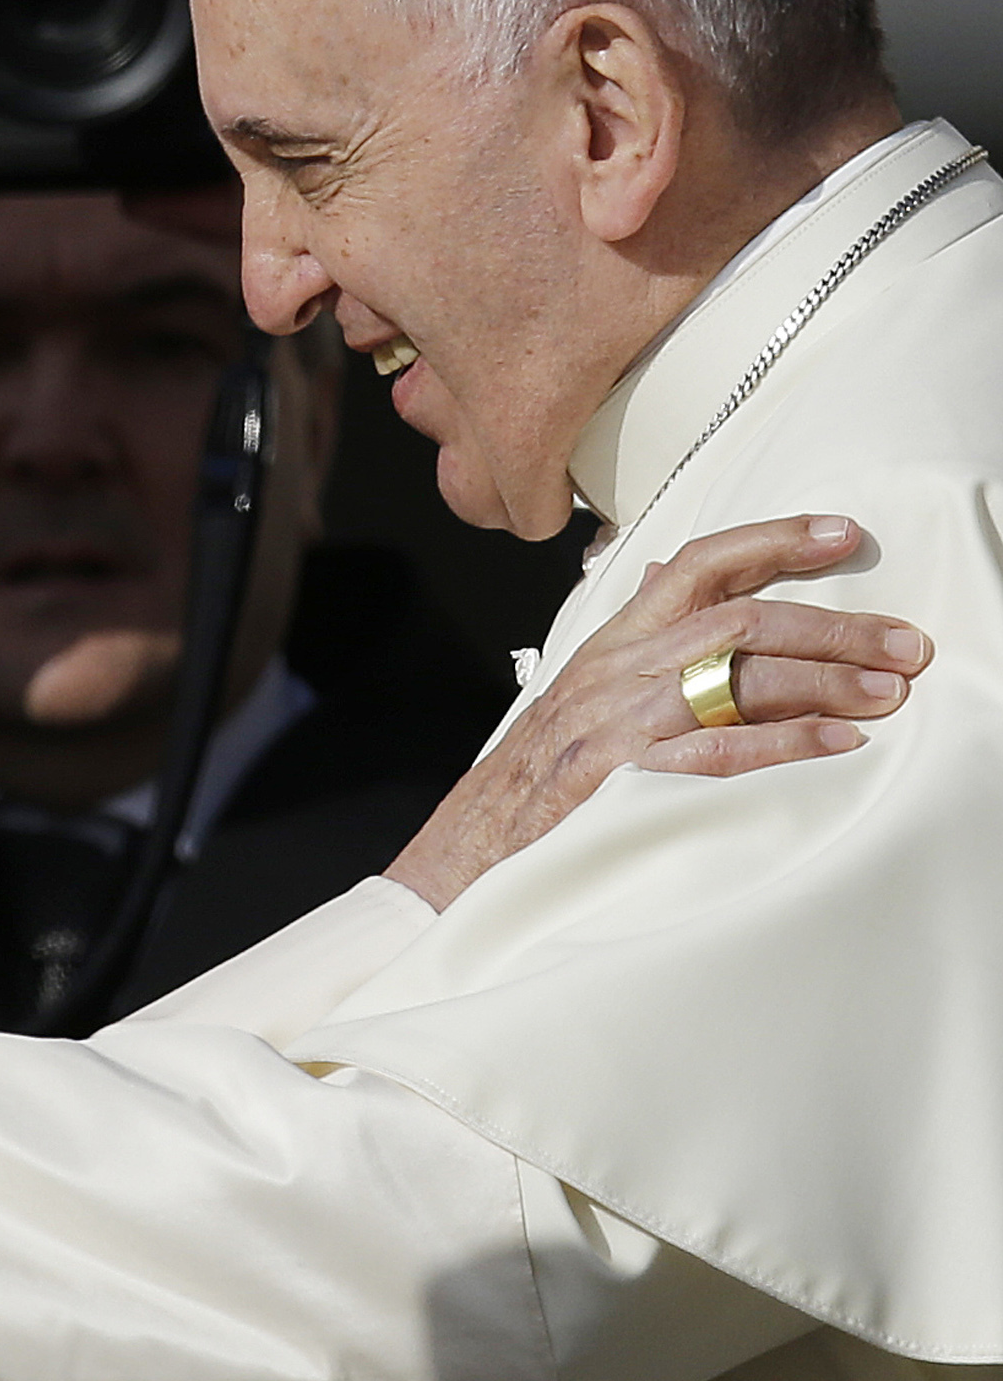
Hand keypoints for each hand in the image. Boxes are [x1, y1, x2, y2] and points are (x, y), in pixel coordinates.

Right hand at [388, 516, 932, 910]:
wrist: (474, 846)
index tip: (843, 535)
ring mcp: (620, 721)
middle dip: (834, 626)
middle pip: (739, 619)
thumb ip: (635, 633)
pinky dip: (784, 744)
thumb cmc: (537, 773)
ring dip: (825, 680)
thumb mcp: (582, 686)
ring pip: (735, 675)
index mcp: (615, 641)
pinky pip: (716, 751)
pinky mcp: (624, 778)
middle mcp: (620, 669)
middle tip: (906, 644)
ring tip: (888, 692)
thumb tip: (668, 568)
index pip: (697, 564)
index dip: (773, 540)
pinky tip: (837, 744)